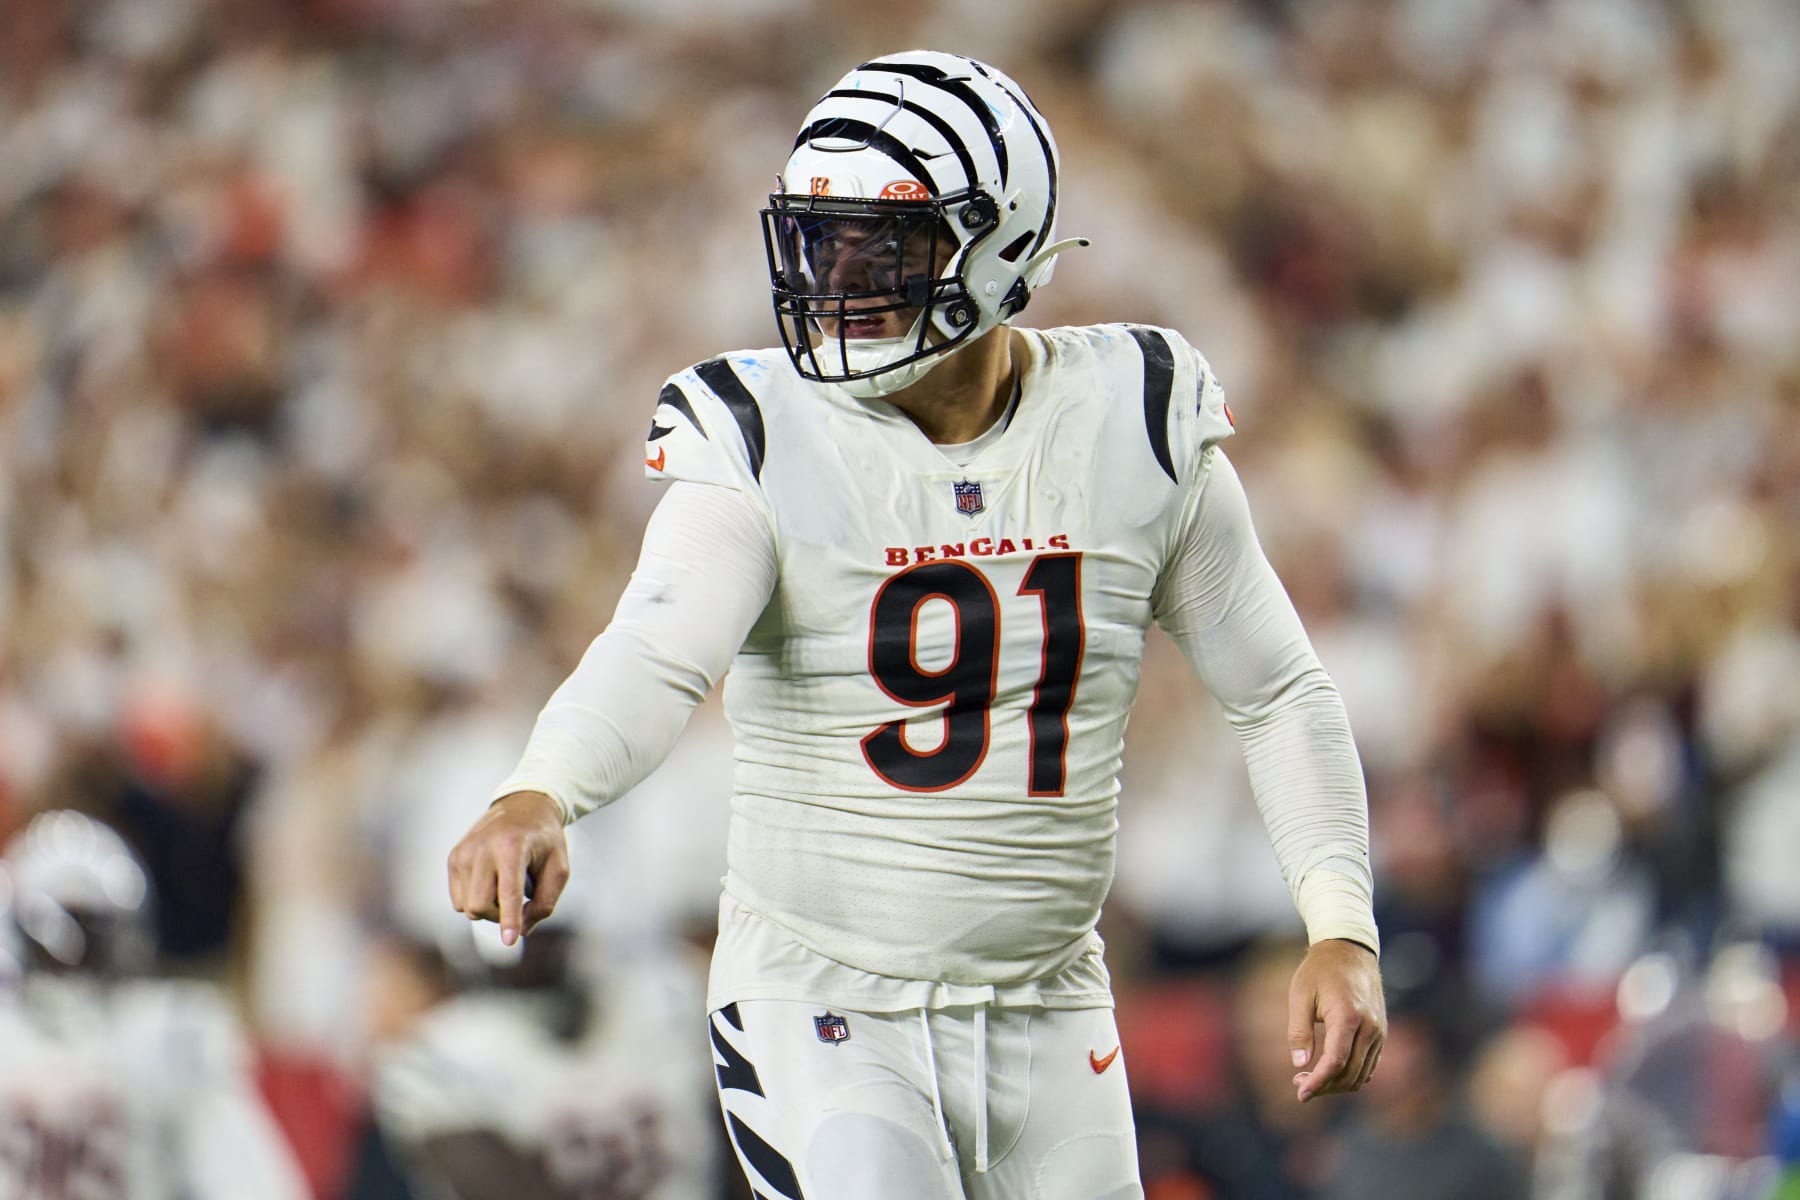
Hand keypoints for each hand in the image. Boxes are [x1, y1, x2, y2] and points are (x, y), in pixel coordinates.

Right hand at [446, 791, 569, 946]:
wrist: (524, 806)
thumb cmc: (545, 840)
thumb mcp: (559, 868)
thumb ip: (545, 902)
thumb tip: (521, 930)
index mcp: (513, 846)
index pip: (509, 891)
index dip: (510, 919)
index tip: (509, 941)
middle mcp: (483, 848)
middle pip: (479, 906)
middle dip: (498, 916)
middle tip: (518, 903)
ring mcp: (464, 852)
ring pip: (466, 906)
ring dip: (487, 908)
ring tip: (505, 886)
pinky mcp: (454, 856)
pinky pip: (458, 899)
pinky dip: (475, 899)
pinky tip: (490, 882)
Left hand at [1287, 938, 1384, 1101]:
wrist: (1351, 951)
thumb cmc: (1320, 971)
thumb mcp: (1300, 995)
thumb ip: (1299, 1031)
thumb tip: (1300, 1064)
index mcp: (1348, 1016)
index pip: (1336, 1062)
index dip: (1318, 1083)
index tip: (1300, 1095)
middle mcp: (1370, 1028)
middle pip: (1350, 1074)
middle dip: (1324, 1086)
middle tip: (1298, 1083)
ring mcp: (1379, 1032)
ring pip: (1361, 1075)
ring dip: (1336, 1084)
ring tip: (1309, 1077)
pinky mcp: (1381, 1034)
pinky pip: (1369, 1065)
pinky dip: (1350, 1075)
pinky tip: (1329, 1071)